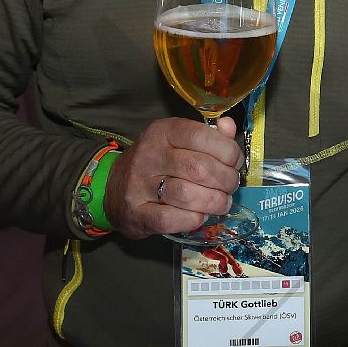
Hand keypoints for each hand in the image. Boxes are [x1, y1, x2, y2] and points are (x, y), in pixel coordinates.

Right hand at [104, 116, 243, 239]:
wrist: (113, 188)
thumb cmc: (156, 163)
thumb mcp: (178, 140)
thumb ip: (208, 134)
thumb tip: (229, 126)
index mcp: (163, 132)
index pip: (201, 136)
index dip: (227, 151)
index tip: (234, 163)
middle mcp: (149, 155)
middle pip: (198, 168)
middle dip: (225, 180)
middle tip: (230, 186)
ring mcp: (140, 185)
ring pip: (187, 195)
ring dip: (213, 202)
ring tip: (220, 203)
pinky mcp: (137, 213)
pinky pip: (171, 219)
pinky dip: (193, 219)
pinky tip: (200, 215)